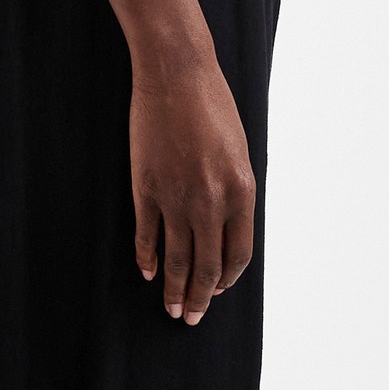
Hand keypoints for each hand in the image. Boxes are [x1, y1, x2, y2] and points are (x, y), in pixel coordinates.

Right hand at [129, 54, 256, 325]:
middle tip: (192, 317)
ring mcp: (176, 195)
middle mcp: (211, 200)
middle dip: (201, 298)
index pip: (239, 254)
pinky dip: (147, 256)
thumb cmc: (211, 103)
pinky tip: (148, 270)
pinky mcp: (147, 186)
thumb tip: (226, 227)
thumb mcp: (238, 149)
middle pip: (207, 266)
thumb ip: (235, 190)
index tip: (219, 290)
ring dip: (175, 288)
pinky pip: (147, 233)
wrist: (176, 72)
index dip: (228, 277)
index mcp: (241, 190)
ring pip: (177, 258)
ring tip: (171, 308)